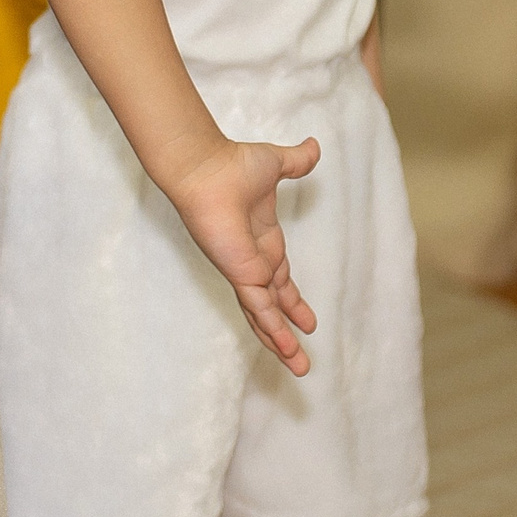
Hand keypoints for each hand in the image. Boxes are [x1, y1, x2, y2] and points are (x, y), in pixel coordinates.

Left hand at [159, 135, 320, 375]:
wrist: (204, 166)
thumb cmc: (231, 163)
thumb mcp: (274, 164)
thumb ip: (296, 161)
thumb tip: (313, 147)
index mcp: (263, 240)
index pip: (279, 279)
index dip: (291, 300)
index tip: (306, 320)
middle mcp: (252, 259)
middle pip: (273, 305)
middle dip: (287, 332)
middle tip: (301, 358)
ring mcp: (244, 269)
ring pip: (264, 315)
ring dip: (281, 342)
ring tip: (300, 369)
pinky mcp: (239, 273)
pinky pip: (259, 307)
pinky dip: (273, 329)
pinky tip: (286, 348)